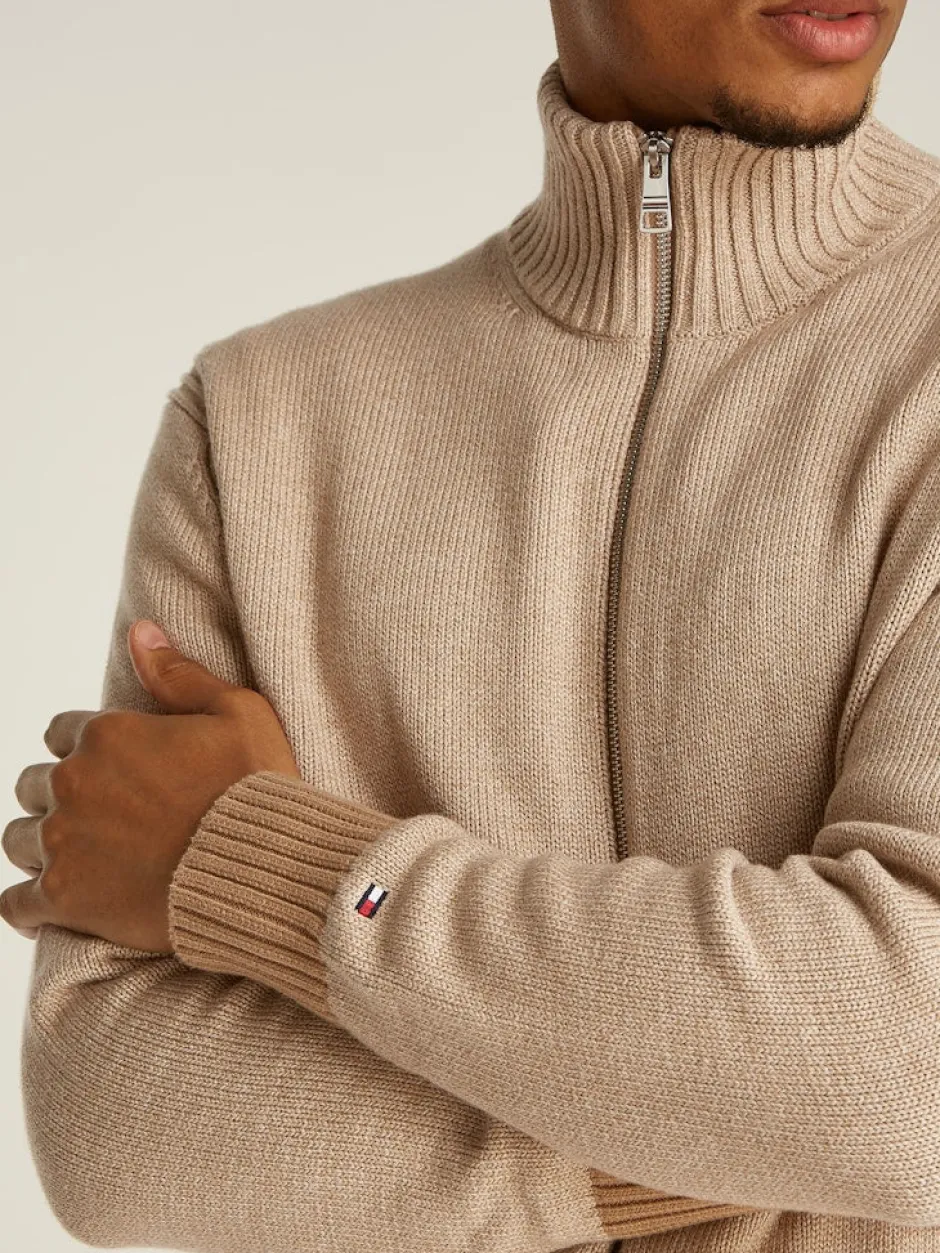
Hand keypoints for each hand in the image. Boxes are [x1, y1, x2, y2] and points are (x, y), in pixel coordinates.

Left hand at [0, 619, 300, 952]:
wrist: (264, 869)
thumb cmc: (257, 788)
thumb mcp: (237, 712)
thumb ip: (178, 674)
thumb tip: (140, 630)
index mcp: (108, 734)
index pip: (62, 732)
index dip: (87, 750)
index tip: (114, 771)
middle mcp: (74, 783)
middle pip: (33, 785)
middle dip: (60, 797)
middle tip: (101, 818)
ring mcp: (63, 843)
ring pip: (18, 840)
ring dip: (41, 847)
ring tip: (78, 861)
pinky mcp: (64, 900)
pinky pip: (14, 904)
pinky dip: (26, 905)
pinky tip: (43, 907)